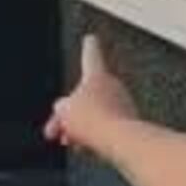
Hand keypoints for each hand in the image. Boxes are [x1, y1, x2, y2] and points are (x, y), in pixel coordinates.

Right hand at [44, 34, 137, 152]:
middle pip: (87, 95)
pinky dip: (94, 136)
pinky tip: (85, 147)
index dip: (88, 46)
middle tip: (56, 127)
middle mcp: (113, 86)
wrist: (119, 140)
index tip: (90, 38)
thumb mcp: (64, 110)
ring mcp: (122, 104)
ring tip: (70, 140)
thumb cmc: (95, 120)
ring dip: (80, 127)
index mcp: (97, 75)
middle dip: (71, 112)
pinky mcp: (128, 123)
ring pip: (96, 113)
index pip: (91, 55)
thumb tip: (64, 110)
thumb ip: (62, 107)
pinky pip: (106, 127)